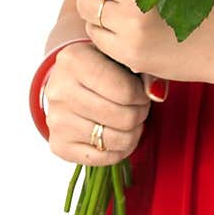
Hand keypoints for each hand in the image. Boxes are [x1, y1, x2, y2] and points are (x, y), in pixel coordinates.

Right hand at [43, 38, 150, 165]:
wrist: (68, 81)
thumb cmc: (101, 66)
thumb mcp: (120, 56)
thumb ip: (143, 69)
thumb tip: (156, 93)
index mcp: (74, 60)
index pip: (125, 91)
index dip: (143, 96)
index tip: (144, 93)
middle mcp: (59, 90)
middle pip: (123, 117)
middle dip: (140, 114)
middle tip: (140, 107)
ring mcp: (56, 120)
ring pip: (115, 140)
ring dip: (133, 133)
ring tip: (132, 120)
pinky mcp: (58, 145)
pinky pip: (103, 158)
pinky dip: (120, 150)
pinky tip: (121, 136)